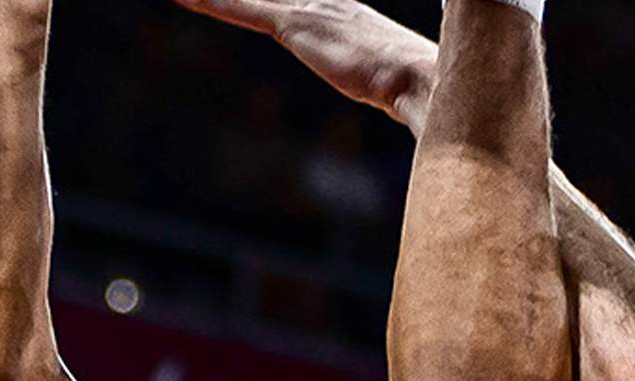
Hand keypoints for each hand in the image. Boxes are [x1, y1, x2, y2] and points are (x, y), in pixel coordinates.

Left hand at [172, 0, 437, 127]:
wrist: (424, 80)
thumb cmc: (424, 91)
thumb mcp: (400, 86)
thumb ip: (394, 90)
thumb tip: (419, 116)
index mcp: (347, 13)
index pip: (295, 0)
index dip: (273, 1)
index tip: (259, 3)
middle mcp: (325, 2)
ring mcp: (309, 9)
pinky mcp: (295, 24)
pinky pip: (240, 7)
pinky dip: (210, 2)